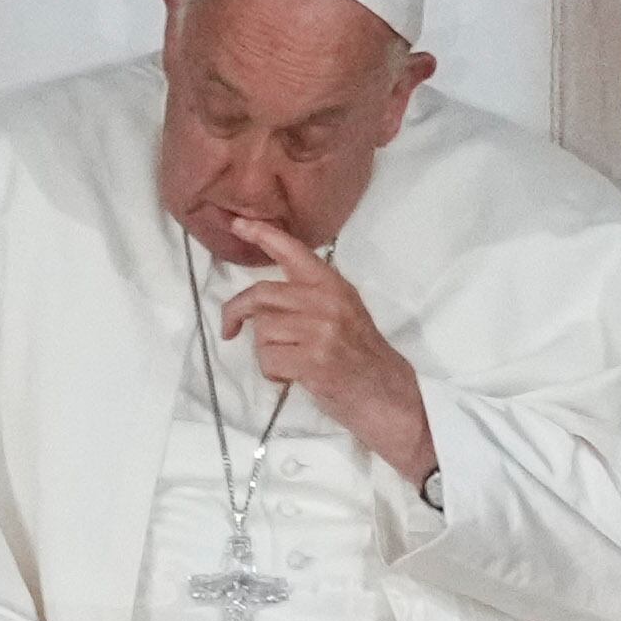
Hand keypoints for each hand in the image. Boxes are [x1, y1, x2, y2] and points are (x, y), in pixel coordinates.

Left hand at [225, 216, 437, 483]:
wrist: (390, 398)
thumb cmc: (363, 359)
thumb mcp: (344, 314)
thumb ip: (311, 297)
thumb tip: (262, 297)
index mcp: (334, 286)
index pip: (293, 251)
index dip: (261, 235)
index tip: (237, 222)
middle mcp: (327, 301)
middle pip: (261, 294)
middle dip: (236, 312)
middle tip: (230, 329)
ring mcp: (321, 330)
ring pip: (262, 331)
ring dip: (266, 352)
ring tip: (289, 363)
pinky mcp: (313, 359)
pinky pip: (268, 359)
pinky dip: (272, 373)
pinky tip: (293, 378)